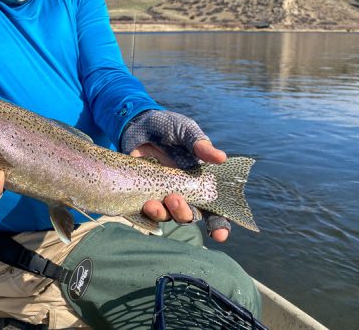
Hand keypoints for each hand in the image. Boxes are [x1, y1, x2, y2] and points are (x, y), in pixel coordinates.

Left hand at [122, 110, 229, 242]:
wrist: (137, 124)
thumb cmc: (167, 127)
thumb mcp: (185, 131)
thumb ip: (200, 144)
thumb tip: (221, 158)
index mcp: (200, 181)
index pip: (214, 210)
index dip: (219, 225)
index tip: (220, 235)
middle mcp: (184, 192)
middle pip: (190, 216)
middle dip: (184, 213)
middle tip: (175, 198)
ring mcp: (162, 194)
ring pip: (167, 216)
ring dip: (163, 213)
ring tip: (154, 203)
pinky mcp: (141, 193)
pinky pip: (144, 211)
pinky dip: (145, 212)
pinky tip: (144, 204)